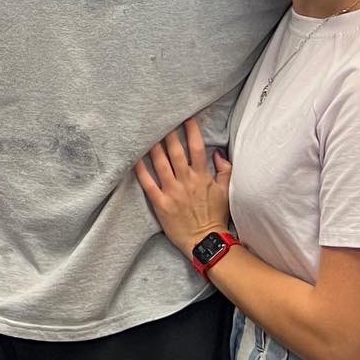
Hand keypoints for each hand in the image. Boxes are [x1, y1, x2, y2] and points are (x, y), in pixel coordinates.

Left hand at [133, 118, 231, 257]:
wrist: (207, 241)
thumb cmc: (216, 216)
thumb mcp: (226, 192)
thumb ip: (224, 171)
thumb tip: (219, 153)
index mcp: (202, 177)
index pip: (197, 148)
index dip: (191, 132)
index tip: (186, 118)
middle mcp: (186, 181)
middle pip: (175, 152)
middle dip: (168, 134)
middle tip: (160, 119)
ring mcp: (172, 192)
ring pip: (160, 163)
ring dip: (153, 146)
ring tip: (146, 132)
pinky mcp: (161, 203)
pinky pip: (148, 183)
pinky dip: (140, 170)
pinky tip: (133, 158)